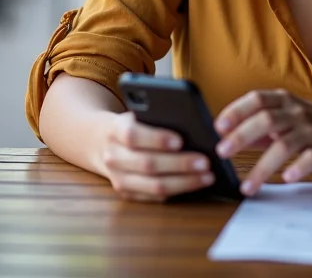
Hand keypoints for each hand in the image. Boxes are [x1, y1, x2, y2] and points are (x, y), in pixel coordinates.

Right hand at [100, 112, 215, 201]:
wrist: (104, 142)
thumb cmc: (135, 123)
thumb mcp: (139, 113)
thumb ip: (158, 116)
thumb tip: (193, 124)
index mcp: (115, 130)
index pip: (133, 135)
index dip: (156, 139)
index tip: (181, 140)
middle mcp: (113, 156)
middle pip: (147, 164)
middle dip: (179, 164)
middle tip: (205, 162)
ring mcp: (118, 178)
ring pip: (153, 185)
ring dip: (184, 182)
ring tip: (207, 176)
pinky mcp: (126, 194)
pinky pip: (154, 197)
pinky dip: (177, 192)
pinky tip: (196, 185)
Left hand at [213, 89, 311, 195]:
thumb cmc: (306, 122)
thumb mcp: (282, 115)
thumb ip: (256, 124)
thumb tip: (224, 135)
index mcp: (283, 100)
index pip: (257, 99)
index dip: (236, 111)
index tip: (218, 126)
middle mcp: (296, 113)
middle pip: (266, 120)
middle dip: (242, 136)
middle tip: (222, 153)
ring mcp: (310, 131)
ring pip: (284, 145)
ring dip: (262, 167)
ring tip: (247, 186)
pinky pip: (310, 158)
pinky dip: (297, 168)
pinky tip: (286, 179)